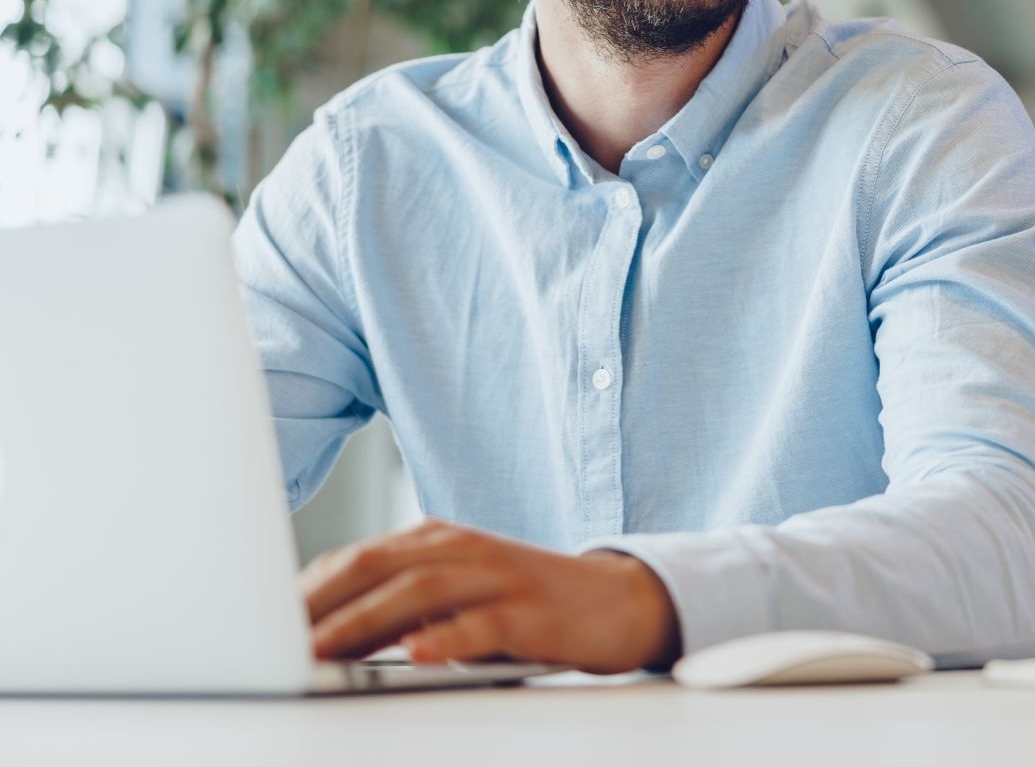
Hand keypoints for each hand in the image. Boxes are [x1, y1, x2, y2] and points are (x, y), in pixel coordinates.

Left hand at [302, 518, 680, 672]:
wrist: (617, 600)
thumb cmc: (526, 602)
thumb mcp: (459, 593)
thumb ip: (402, 604)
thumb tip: (324, 637)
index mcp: (438, 539)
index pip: (356, 557)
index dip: (305, 590)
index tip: (259, 623)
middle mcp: (463, 548)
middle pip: (377, 566)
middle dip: (319, 604)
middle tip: (274, 642)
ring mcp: (499, 576)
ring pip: (420, 590)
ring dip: (362, 623)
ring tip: (319, 653)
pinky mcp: (532, 611)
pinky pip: (482, 622)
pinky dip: (445, 637)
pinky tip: (414, 654)